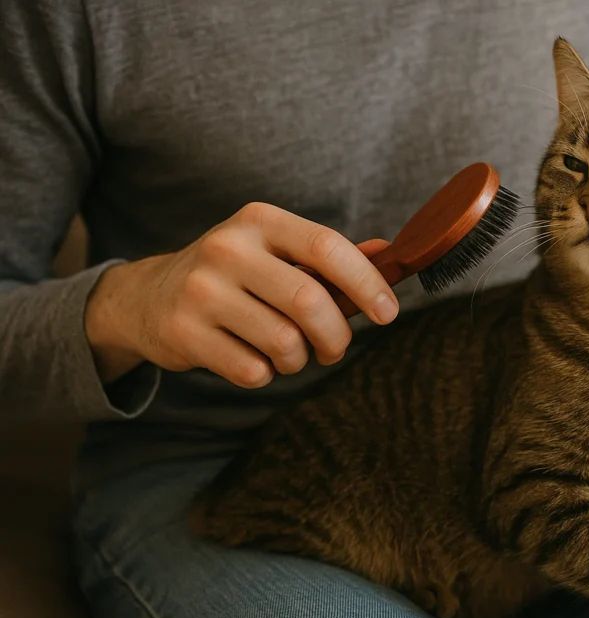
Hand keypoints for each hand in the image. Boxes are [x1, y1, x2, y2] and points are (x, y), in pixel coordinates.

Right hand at [85, 202, 398, 387]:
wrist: (148, 297)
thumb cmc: (234, 275)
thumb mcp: (276, 251)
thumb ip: (330, 256)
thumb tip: (389, 255)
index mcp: (260, 221)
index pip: (326, 246)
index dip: (366, 282)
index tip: (388, 312)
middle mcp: (228, 249)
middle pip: (310, 302)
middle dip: (336, 336)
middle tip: (334, 348)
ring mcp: (201, 291)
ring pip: (284, 342)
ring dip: (299, 360)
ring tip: (289, 353)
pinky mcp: (183, 332)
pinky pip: (252, 370)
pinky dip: (265, 374)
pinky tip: (252, 358)